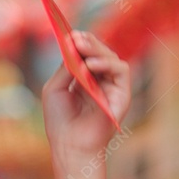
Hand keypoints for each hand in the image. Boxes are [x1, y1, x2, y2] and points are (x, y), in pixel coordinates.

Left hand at [41, 31, 130, 156]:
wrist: (69, 145)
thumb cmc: (59, 120)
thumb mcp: (55, 88)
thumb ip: (66, 67)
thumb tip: (73, 45)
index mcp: (85, 79)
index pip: (87, 54)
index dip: (81, 43)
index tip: (70, 33)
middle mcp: (101, 81)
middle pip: (100, 53)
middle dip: (88, 42)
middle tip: (75, 36)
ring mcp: (113, 87)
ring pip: (112, 58)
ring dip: (96, 49)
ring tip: (80, 46)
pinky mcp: (123, 95)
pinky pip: (121, 71)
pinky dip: (107, 64)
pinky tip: (90, 65)